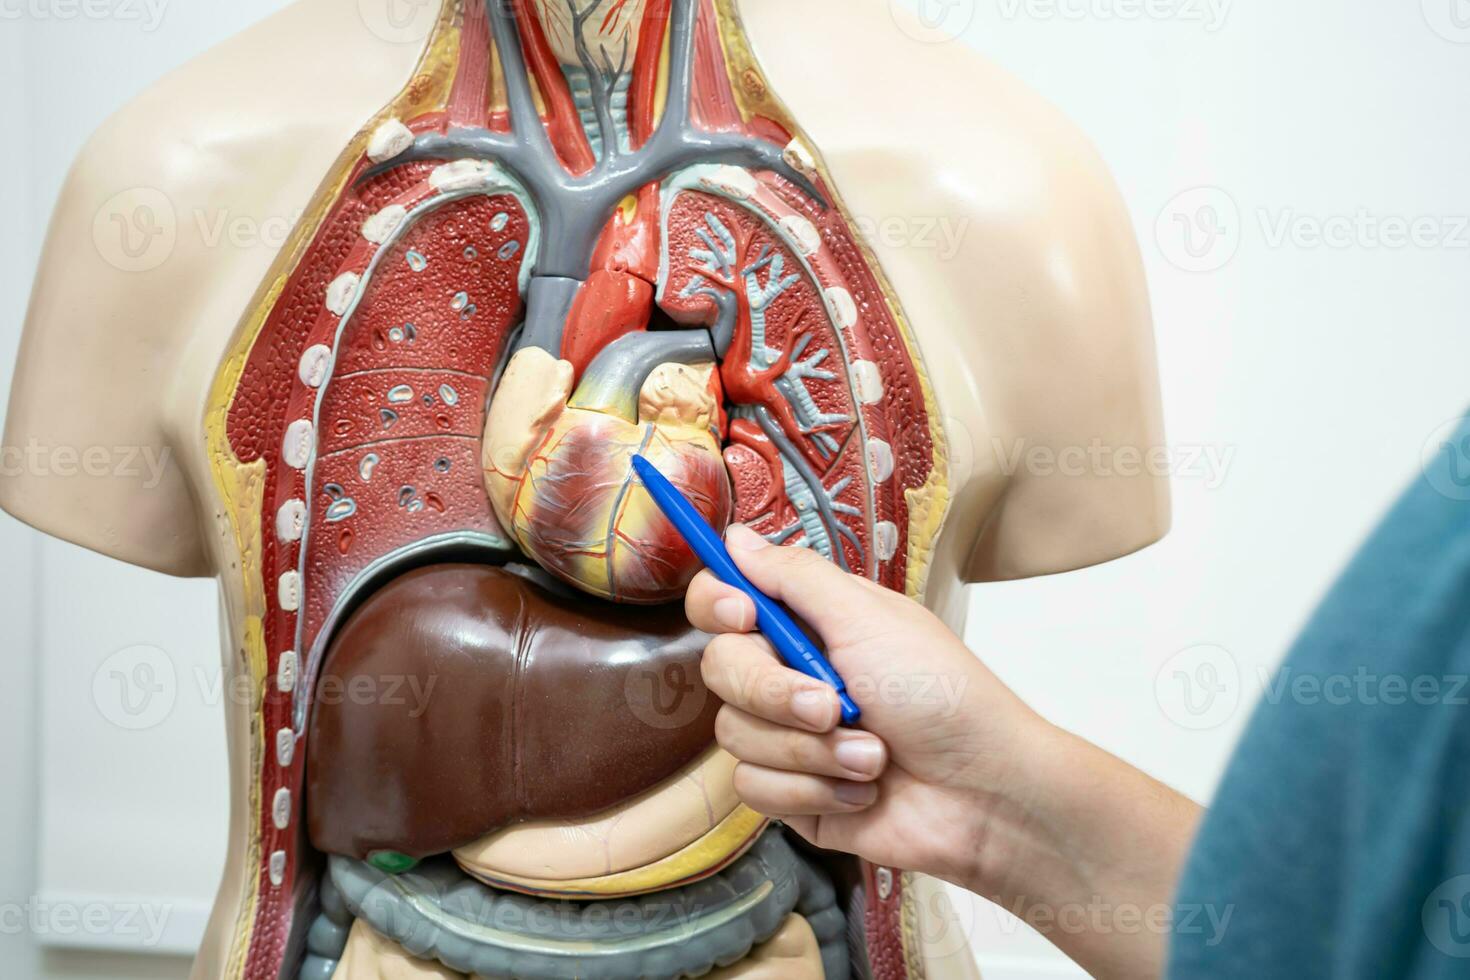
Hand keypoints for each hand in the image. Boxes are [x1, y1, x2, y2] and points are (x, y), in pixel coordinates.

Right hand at [686, 525, 1201, 979]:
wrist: (983, 794)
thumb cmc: (942, 694)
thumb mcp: (869, 619)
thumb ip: (795, 577)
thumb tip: (737, 537)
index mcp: (809, 622)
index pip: (723, 600)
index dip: (717, 604)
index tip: (745, 616)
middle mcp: (791, 673)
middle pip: (721, 668)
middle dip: (775, 693)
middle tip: (834, 705)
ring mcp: (788, 736)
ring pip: (734, 735)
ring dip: (809, 751)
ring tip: (871, 755)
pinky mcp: (792, 793)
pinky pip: (754, 788)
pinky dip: (812, 789)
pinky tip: (861, 788)